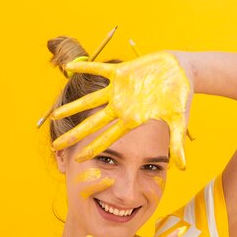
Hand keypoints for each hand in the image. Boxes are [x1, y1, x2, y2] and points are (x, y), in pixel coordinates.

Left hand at [48, 51, 193, 169]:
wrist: (182, 72)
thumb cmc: (180, 98)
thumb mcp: (179, 121)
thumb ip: (177, 143)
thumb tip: (182, 168)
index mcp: (131, 121)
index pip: (108, 139)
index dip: (92, 149)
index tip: (77, 160)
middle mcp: (120, 108)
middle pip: (91, 125)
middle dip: (74, 135)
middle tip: (55, 146)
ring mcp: (118, 91)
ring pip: (89, 102)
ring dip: (72, 108)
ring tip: (53, 115)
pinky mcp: (120, 73)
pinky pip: (98, 70)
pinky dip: (85, 68)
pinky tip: (68, 68)